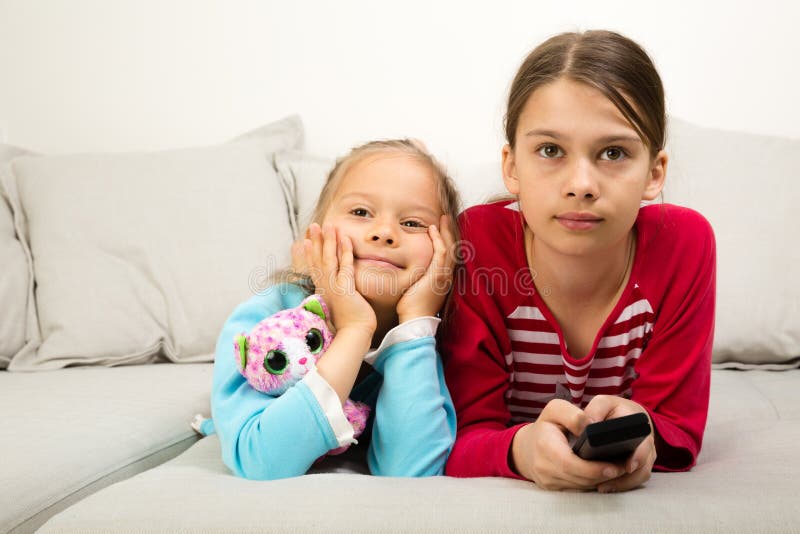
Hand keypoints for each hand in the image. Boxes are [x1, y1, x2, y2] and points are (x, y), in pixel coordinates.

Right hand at [303, 223, 375, 336]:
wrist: (353, 336)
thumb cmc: (348, 325)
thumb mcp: (337, 307)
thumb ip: (334, 298)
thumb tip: (332, 296)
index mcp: (322, 291)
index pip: (313, 268)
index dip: (309, 253)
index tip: (304, 240)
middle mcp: (325, 287)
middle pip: (317, 260)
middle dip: (315, 241)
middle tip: (314, 225)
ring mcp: (333, 288)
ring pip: (328, 259)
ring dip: (328, 241)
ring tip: (327, 225)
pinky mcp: (344, 290)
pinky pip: (344, 266)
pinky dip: (344, 251)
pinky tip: (345, 238)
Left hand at [396, 215, 455, 322]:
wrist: (415, 320)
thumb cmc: (412, 308)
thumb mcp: (417, 289)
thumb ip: (417, 278)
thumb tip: (409, 271)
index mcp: (443, 278)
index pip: (448, 255)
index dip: (447, 240)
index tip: (442, 228)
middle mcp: (447, 275)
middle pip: (453, 248)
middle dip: (450, 231)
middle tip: (446, 217)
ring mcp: (444, 275)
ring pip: (450, 248)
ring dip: (446, 231)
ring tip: (443, 218)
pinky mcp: (437, 275)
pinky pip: (441, 253)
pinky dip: (438, 240)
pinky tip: (432, 229)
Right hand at [510, 399, 627, 490]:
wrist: (525, 447)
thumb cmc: (545, 426)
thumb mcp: (555, 409)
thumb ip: (573, 415)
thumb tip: (590, 426)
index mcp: (544, 445)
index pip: (570, 463)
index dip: (592, 468)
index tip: (612, 466)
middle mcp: (543, 467)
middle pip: (578, 478)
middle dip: (602, 475)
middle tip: (622, 468)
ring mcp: (547, 480)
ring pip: (580, 486)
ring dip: (599, 481)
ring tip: (616, 470)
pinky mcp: (552, 488)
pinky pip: (576, 488)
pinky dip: (590, 483)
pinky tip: (602, 475)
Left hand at [583, 395, 656, 492]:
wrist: (628, 415)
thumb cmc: (614, 409)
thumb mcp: (604, 403)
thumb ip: (595, 410)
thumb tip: (586, 425)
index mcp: (641, 428)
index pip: (644, 445)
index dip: (639, 457)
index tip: (628, 466)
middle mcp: (647, 444)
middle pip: (643, 466)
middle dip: (626, 478)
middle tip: (605, 484)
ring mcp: (645, 457)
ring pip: (639, 476)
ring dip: (622, 484)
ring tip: (601, 487)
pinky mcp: (639, 466)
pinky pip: (634, 479)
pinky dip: (621, 484)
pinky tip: (605, 487)